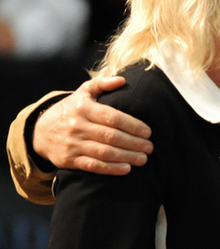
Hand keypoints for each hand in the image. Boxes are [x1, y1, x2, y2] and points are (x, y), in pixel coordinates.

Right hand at [33, 75, 152, 174]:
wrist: (41, 131)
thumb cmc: (72, 110)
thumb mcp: (82, 93)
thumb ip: (101, 84)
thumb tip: (123, 80)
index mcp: (83, 108)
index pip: (112, 117)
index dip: (132, 125)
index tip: (148, 132)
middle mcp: (77, 126)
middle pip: (111, 136)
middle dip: (134, 143)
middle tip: (150, 147)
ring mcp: (73, 144)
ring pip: (104, 152)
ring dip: (126, 157)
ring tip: (143, 159)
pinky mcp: (70, 160)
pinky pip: (93, 166)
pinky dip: (111, 169)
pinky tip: (127, 168)